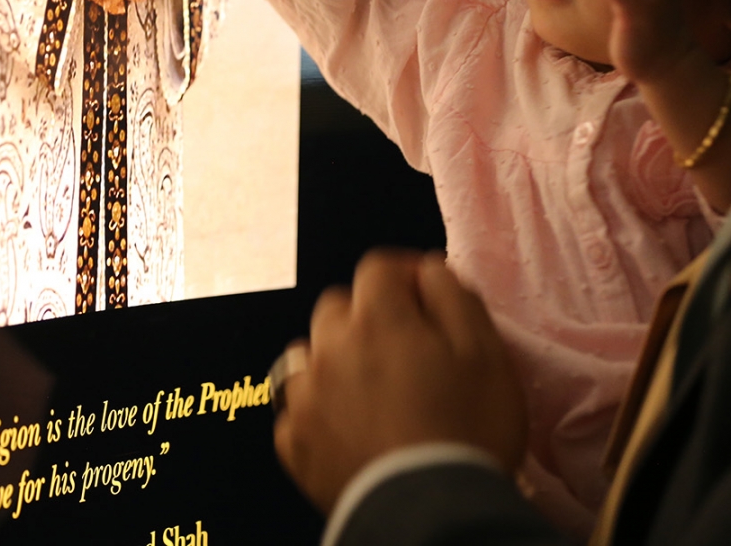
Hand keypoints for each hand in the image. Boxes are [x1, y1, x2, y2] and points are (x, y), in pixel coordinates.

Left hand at [273, 250, 526, 515]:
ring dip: (336, 361)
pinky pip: (299, 408)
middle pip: (337, 309)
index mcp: (376, 319)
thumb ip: (454, 296)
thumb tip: (427, 270)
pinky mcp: (293, 441)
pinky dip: (320, 411)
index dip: (404, 276)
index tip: (424, 295)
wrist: (431, 512)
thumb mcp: (486, 353)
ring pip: (311, 356)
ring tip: (373, 392)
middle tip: (404, 349)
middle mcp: (328, 348)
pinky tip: (349, 429)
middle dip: (367, 316)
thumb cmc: (468, 430)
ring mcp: (304, 396)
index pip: (378, 268)